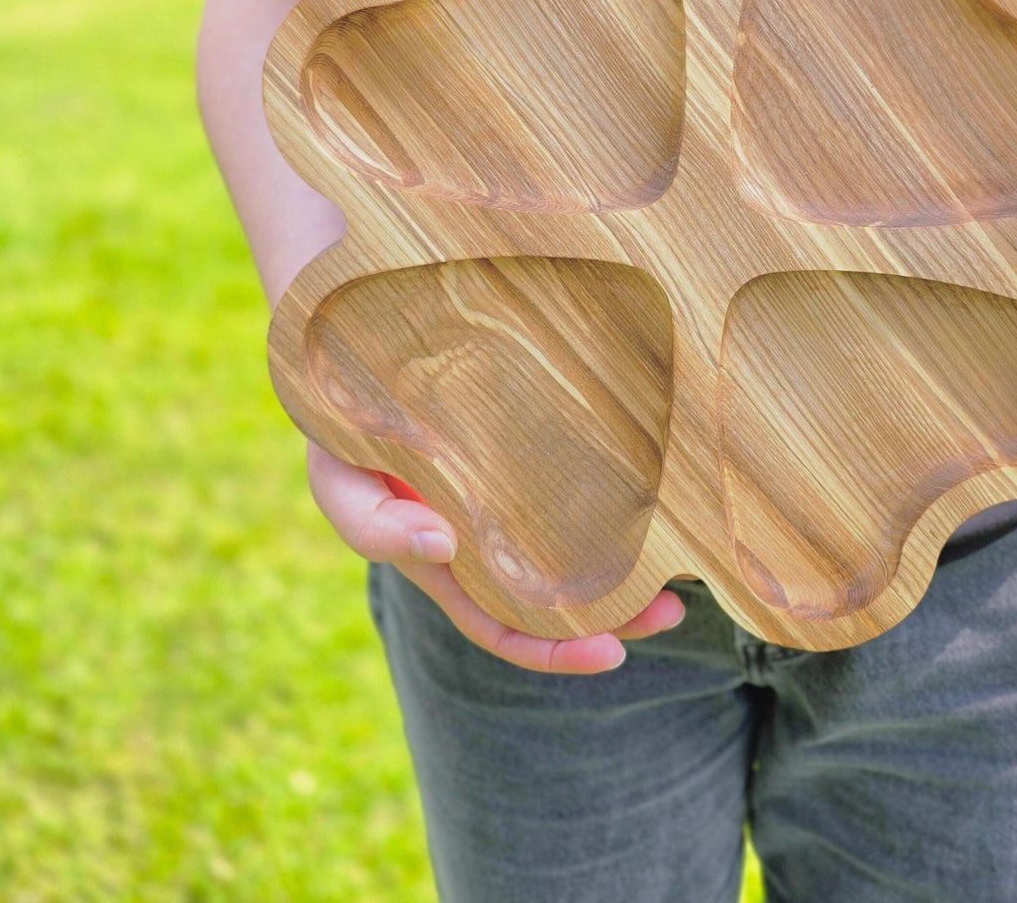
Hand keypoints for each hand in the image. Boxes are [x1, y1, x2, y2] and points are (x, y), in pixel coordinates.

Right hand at [305, 440, 685, 671]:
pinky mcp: (528, 454)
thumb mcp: (339, 484)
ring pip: (574, 549)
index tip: (613, 653)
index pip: (503, 626)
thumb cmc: (340, 434)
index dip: (554, 650)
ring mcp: (510, 499)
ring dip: (625, 566)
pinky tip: (653, 500)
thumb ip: (377, 525)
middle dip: (614, 615)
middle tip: (671, 611)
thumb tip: (445, 548)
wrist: (353, 364)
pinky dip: (613, 505)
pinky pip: (575, 491)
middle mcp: (485, 541)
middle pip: (554, 599)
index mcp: (445, 565)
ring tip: (676, 568)